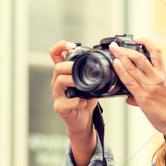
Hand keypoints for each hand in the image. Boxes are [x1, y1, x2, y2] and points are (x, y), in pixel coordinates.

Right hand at [49, 40, 97, 165]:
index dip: (61, 46)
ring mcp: (57, 94)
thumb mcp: (90, 82)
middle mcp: (57, 82)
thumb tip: (110, 60)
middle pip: (57, 67)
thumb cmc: (86, 100)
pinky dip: (78, 101)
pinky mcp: (60, 107)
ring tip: (83, 85)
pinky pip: (67, 101)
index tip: (73, 46)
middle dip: (70, 66)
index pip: (55, 54)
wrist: (83, 120)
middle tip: (82, 70)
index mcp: (64, 73)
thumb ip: (93, 72)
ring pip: (59, 81)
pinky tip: (84, 102)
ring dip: (73, 81)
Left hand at [110, 38, 165, 161]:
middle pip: (142, 56)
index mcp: (163, 74)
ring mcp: (150, 86)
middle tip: (115, 45)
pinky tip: (116, 64)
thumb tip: (129, 96)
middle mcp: (157, 77)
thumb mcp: (161, 94)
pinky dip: (122, 70)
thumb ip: (144, 91)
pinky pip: (130, 81)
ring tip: (112, 50)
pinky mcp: (144, 96)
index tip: (136, 38)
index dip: (146, 42)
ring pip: (135, 66)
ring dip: (121, 56)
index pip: (156, 52)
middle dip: (126, 49)